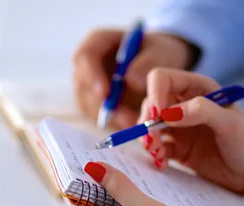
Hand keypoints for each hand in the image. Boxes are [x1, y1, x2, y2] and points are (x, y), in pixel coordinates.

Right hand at [72, 29, 196, 129]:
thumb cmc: (157, 52)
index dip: (91, 76)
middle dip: (103, 105)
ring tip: (135, 124)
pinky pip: (98, 117)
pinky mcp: (95, 103)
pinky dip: (114, 123)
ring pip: (89, 105)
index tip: (105, 93)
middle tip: (126, 119)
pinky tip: (133, 124)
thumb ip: (147, 63)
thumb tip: (130, 81)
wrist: (160, 63)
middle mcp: (88, 63)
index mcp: (98, 41)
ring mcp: (89, 85)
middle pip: (83, 85)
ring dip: (110, 118)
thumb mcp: (159, 52)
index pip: (85, 56)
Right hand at [139, 68, 243, 194]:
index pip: (163, 79)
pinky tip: (162, 163)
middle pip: (152, 104)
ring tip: (157, 154)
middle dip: (147, 122)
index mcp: (198, 88)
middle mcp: (185, 105)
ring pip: (150, 126)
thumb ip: (202, 111)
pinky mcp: (178, 148)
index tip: (155, 117)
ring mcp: (180, 128)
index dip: (154, 94)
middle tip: (152, 142)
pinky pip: (157, 147)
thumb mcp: (230, 123)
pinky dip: (154, 154)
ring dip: (147, 139)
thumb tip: (169, 113)